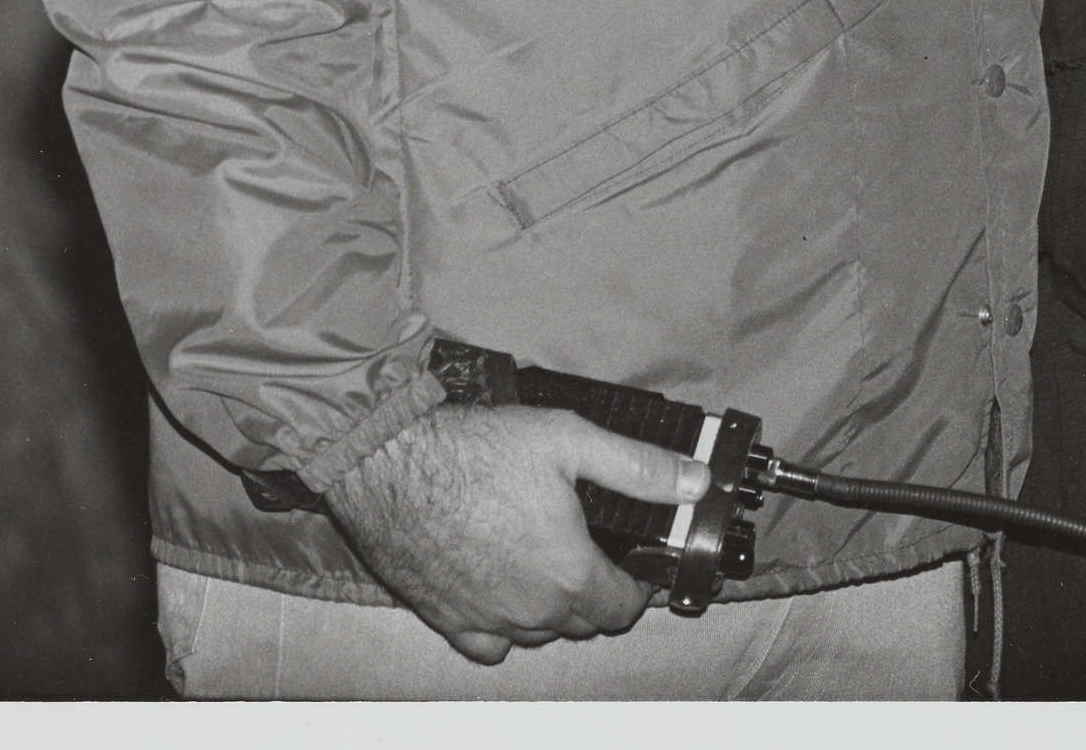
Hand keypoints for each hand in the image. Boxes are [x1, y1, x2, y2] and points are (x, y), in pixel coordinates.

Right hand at [321, 404, 709, 665]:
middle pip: (584, 623)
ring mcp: (486, 621)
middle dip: (599, 593)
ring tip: (552, 562)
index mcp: (569, 574)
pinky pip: (489, 646)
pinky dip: (504, 627)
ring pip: (538, 634)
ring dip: (554, 609)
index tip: (636, 562)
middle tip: (595, 552)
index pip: (624, 606)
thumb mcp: (572, 439)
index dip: (638, 584)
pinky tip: (506, 591)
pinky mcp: (446, 620)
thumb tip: (695, 481)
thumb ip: (640, 468)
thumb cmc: (478, 449)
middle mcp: (531, 611)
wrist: (390, 463)